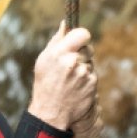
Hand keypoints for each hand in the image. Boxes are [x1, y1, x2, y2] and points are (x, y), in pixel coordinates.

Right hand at [26, 23, 97, 137]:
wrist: (50, 113)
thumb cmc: (45, 84)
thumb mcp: (44, 61)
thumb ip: (56, 41)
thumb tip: (65, 24)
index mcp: (59, 53)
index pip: (82, 34)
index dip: (82, 36)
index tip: (80, 40)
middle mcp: (72, 62)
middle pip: (88, 48)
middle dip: (82, 54)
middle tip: (71, 66)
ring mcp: (84, 73)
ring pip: (90, 63)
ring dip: (83, 68)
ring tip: (71, 81)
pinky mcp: (92, 83)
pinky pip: (92, 75)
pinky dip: (87, 80)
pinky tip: (76, 88)